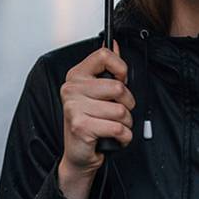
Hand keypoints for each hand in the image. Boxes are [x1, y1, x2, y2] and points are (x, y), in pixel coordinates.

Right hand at [57, 41, 134, 198]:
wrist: (79, 155)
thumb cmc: (90, 122)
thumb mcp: (98, 93)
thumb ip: (107, 68)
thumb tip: (114, 43)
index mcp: (76, 76)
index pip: (103, 55)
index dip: (120, 68)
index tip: (121, 80)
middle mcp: (71, 89)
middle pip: (118, 87)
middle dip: (127, 104)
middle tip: (118, 111)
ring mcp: (74, 107)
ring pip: (121, 110)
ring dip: (126, 123)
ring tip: (114, 126)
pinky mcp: (81, 126)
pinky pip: (118, 128)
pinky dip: (124, 137)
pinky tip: (114, 138)